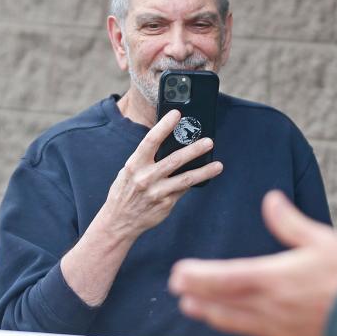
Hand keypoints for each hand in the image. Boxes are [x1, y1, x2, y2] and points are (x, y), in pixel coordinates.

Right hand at [101, 109, 221, 240]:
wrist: (118, 221)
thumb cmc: (126, 191)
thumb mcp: (129, 172)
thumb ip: (146, 159)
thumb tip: (170, 144)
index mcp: (134, 165)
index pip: (150, 141)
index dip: (164, 126)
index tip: (176, 114)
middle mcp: (146, 178)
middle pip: (174, 160)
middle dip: (194, 150)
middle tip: (209, 142)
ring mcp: (157, 192)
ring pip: (185, 179)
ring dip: (204, 171)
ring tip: (218, 165)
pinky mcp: (166, 204)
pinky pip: (183, 189)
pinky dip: (193, 182)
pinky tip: (204, 176)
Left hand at [168, 190, 336, 335]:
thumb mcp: (321, 239)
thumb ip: (290, 222)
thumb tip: (270, 199)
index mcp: (274, 278)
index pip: (226, 277)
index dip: (199, 276)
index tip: (180, 272)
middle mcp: (269, 304)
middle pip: (222, 299)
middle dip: (197, 292)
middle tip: (176, 286)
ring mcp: (276, 323)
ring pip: (232, 318)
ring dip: (208, 310)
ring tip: (190, 305)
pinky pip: (249, 329)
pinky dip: (230, 323)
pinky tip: (224, 319)